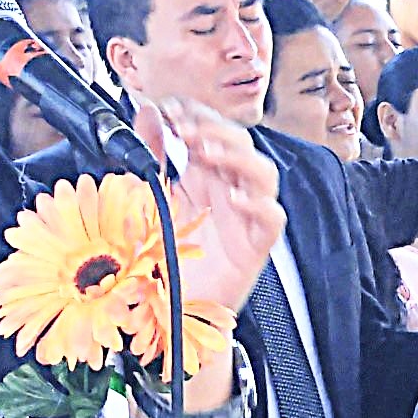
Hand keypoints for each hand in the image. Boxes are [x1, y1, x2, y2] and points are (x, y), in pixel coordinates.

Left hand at [147, 101, 285, 329]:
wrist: (170, 310)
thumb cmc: (165, 257)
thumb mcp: (150, 197)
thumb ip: (150, 154)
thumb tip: (145, 111)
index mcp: (203, 175)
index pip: (211, 130)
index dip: (195, 114)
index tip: (169, 107)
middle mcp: (228, 191)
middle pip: (240, 145)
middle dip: (214, 130)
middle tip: (186, 128)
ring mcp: (245, 218)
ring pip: (264, 174)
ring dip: (237, 157)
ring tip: (208, 151)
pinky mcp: (255, 247)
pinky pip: (272, 219)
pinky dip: (259, 205)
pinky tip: (236, 198)